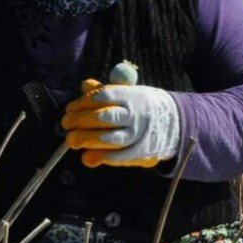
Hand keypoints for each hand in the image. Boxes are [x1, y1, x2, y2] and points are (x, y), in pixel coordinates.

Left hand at [61, 81, 180, 167]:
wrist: (176, 122)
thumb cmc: (143, 106)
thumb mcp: (128, 93)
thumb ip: (105, 90)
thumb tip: (85, 85)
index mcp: (131, 96)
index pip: (103, 97)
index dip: (82, 103)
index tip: (69, 108)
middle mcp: (135, 114)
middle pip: (103, 117)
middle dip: (80, 121)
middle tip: (66, 124)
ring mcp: (139, 134)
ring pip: (110, 138)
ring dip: (87, 140)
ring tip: (72, 140)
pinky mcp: (142, 151)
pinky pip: (120, 156)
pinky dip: (103, 157)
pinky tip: (89, 156)